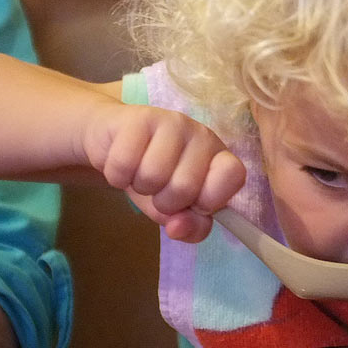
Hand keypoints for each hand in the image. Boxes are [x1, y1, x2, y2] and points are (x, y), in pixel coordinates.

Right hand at [80, 104, 245, 241]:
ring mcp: (171, 122)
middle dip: (163, 201)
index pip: (233, 176)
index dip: (211, 200)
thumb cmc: (153, 175)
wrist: (114, 140)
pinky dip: (117, 176)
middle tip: (158, 188)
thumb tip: (178, 228)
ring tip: (139, 173)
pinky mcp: (138, 118)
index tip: (194, 204)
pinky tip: (123, 164)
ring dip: (139, 187)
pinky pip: (123, 165)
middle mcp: (201, 135)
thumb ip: (189, 226)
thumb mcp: (175, 209)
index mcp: (218, 157)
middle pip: (184, 188)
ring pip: (152, 176)